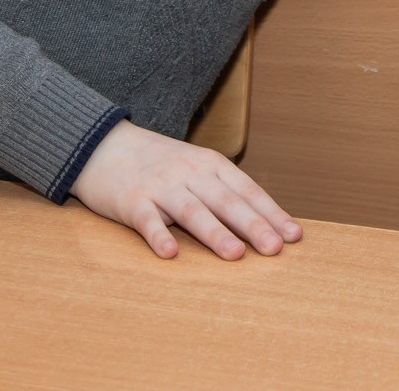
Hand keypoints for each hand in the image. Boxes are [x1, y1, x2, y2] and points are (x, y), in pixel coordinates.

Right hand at [69, 119, 300, 259]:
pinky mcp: (131, 200)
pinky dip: (159, 236)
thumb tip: (264, 221)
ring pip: (192, 210)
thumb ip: (223, 190)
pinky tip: (170, 254)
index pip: (247, 190)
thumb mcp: (196, 167)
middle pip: (226, 201)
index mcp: (210, 165)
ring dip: (215, 233)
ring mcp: (160, 186)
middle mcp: (190, 173)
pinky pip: (146, 219)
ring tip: (235, 255)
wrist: (105, 144)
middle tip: (275, 248)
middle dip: (253, 225)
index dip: (271, 213)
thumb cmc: (160, 163)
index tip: (293, 235)